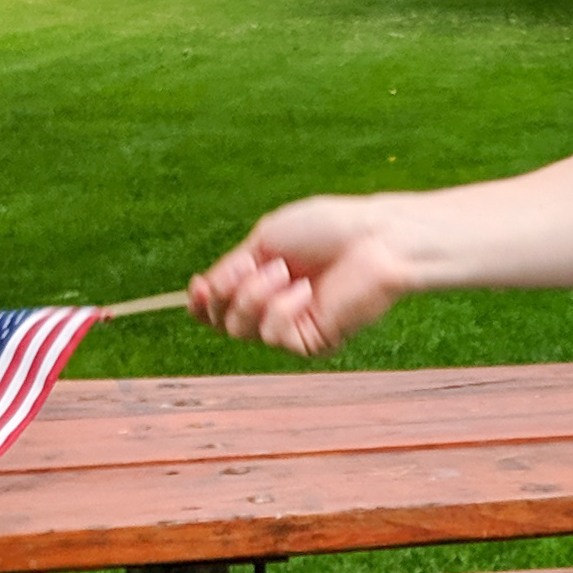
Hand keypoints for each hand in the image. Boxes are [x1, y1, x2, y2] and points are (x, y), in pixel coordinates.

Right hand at [186, 195, 413, 356]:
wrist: (374, 240)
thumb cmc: (327, 229)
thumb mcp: (266, 241)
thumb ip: (232, 269)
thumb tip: (203, 291)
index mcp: (263, 279)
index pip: (218, 305)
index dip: (201, 301)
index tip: (198, 284)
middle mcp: (275, 306)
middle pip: (222, 321)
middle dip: (227, 292)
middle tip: (252, 266)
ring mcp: (293, 327)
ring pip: (240, 330)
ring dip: (254, 296)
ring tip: (284, 271)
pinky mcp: (311, 343)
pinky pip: (273, 336)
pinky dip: (281, 309)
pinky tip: (305, 291)